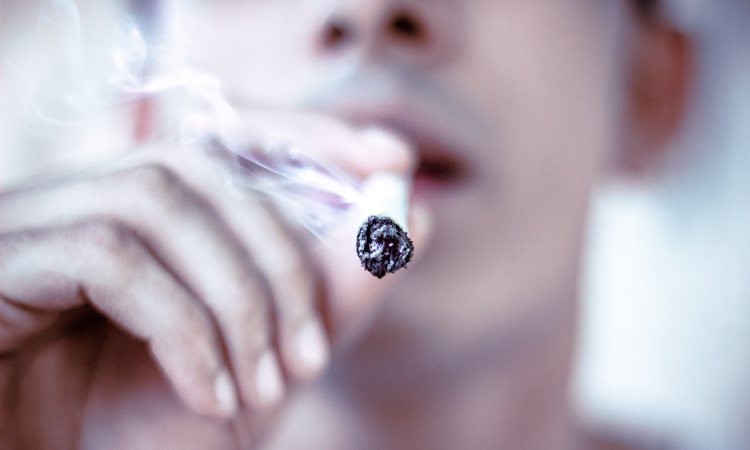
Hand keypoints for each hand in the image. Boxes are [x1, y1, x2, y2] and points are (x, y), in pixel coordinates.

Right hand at [0, 110, 429, 448]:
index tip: (391, 161)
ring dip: (236, 298)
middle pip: (202, 166)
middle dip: (282, 257)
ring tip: (267, 385)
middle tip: (315, 355)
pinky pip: (108, 257)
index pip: (228, 135)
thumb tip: (409, 220)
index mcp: (146, 216)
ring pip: (158, 200)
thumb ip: (329, 293)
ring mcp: (35, 223)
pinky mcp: (1, 260)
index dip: (310, 136)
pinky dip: (181, 328)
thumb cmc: (149, 435)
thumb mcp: (259, 363)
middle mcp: (85, 199)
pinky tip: (209, 396)